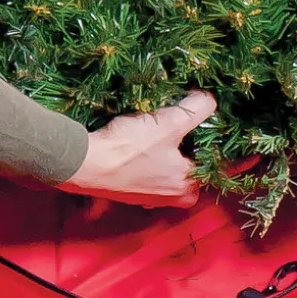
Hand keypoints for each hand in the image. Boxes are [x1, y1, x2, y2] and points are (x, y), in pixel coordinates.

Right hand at [59, 92, 216, 207]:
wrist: (84, 164)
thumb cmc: (130, 148)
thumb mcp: (170, 122)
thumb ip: (197, 109)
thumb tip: (210, 100)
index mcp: (188, 187)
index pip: (211, 159)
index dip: (207, 134)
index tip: (198, 117)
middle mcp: (171, 198)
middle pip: (189, 163)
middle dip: (186, 141)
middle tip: (178, 119)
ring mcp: (148, 196)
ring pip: (168, 165)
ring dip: (165, 147)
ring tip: (158, 125)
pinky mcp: (129, 189)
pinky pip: (149, 168)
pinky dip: (147, 155)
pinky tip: (139, 138)